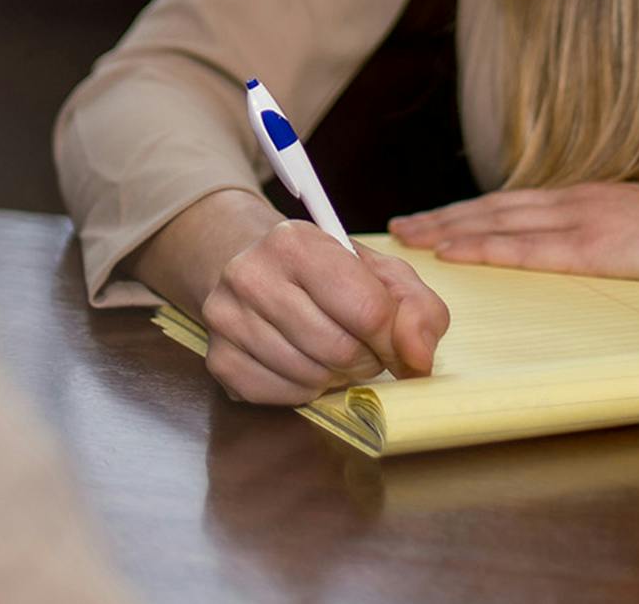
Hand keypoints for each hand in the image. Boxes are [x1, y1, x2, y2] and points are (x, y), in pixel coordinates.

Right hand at [198, 220, 450, 406]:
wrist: (253, 266)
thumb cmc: (325, 270)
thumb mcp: (379, 271)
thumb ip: (416, 307)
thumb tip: (419, 358)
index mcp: (296, 241)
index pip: (367, 310)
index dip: (395, 338)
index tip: (399, 343)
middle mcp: (251, 275)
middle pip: (339, 349)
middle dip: (366, 359)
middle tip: (365, 349)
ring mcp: (227, 319)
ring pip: (311, 377)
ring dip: (337, 376)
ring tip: (335, 352)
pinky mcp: (219, 360)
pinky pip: (282, 397)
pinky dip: (306, 390)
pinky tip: (307, 364)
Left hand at [389, 184, 638, 304]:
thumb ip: (611, 241)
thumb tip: (588, 260)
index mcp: (591, 198)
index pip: (517, 204)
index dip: (473, 211)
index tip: (436, 219)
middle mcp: (578, 199)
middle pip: (495, 206)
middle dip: (445, 216)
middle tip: (400, 225)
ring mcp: (583, 218)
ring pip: (498, 221)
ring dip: (449, 228)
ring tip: (409, 236)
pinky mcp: (593, 245)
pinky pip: (524, 247)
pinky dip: (482, 247)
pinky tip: (453, 253)